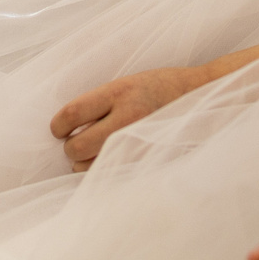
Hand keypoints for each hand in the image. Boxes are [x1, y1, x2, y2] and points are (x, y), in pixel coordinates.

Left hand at [51, 65, 211, 169]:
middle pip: (77, 146)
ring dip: (85, 164)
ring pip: (89, 168)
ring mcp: (137, 143)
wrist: (201, 95)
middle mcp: (127, 118)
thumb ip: (99, 102)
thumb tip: (66, 125)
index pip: (72, 113)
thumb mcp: (127, 83)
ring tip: (97, 152)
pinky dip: (103, 173)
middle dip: (70, 148)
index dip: (58, 125)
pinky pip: (110, 176)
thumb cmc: (158, 88)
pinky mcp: (146, 161)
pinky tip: (109, 162)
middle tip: (76, 142)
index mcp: (119, 93)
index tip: (59, 129)